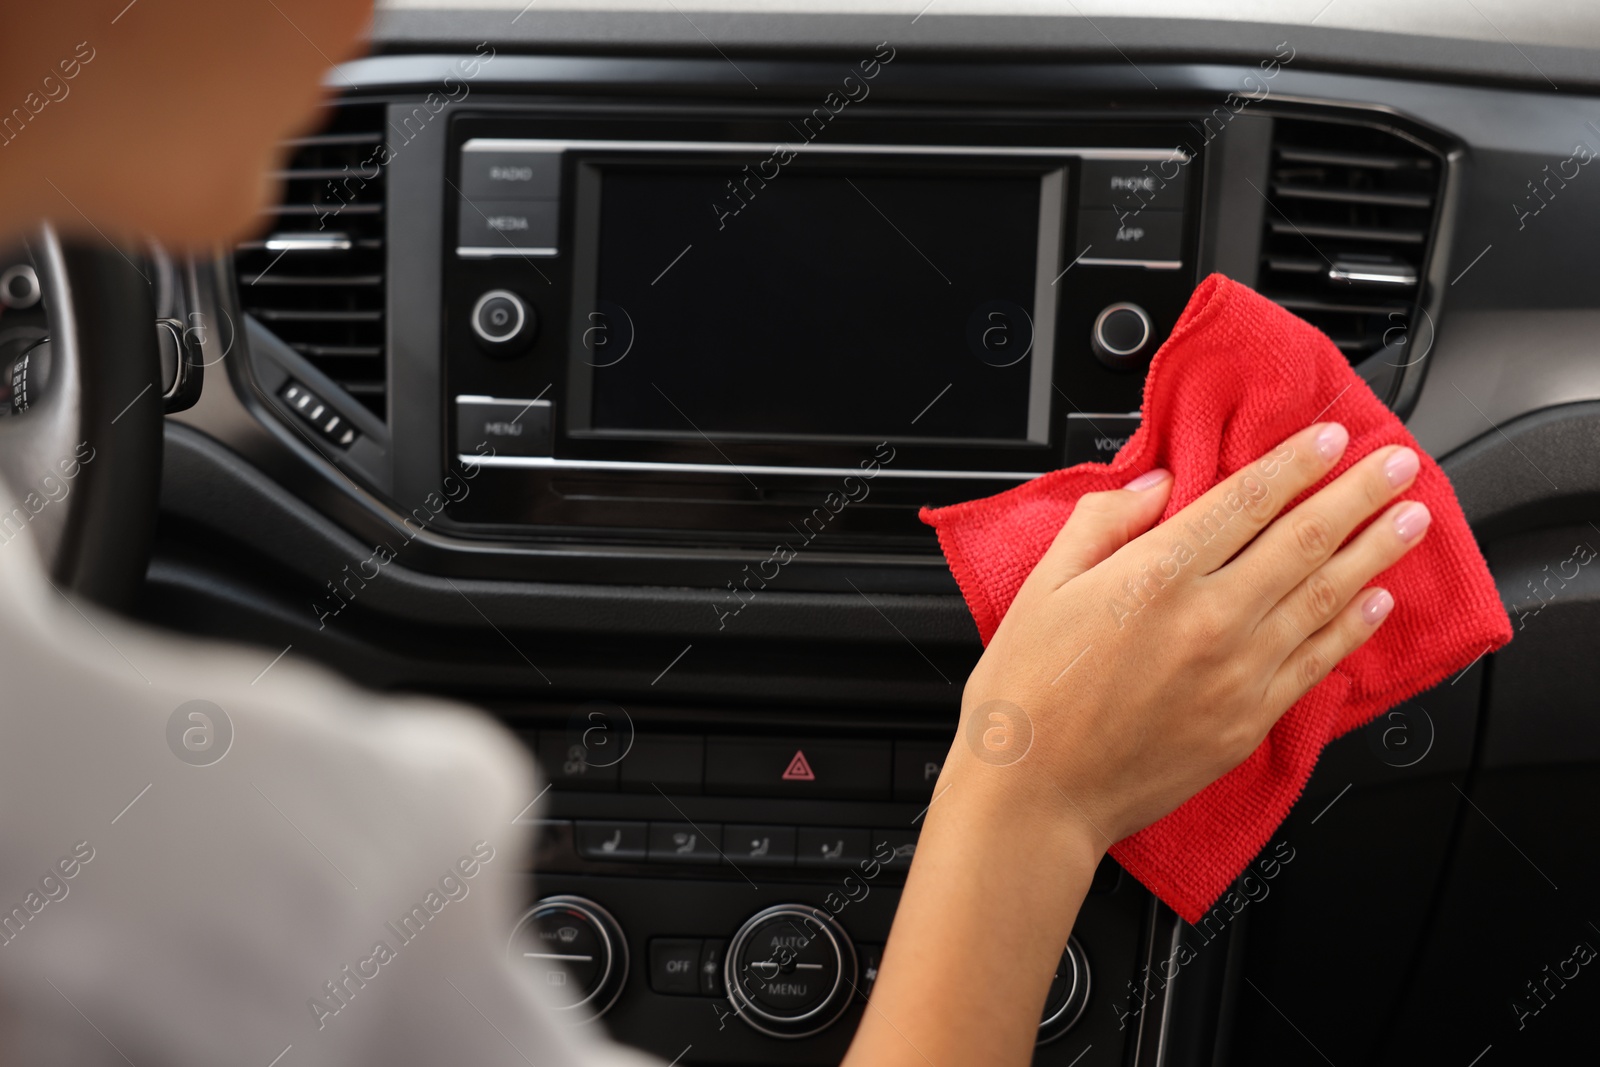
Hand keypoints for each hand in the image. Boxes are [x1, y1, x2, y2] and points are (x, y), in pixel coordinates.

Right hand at [845, 422, 1431, 1066]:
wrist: (1035, 795)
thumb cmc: (1026, 695)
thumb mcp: (1041, 587)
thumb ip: (1101, 524)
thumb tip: (1156, 485)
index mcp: (1154, 577)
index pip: (1245, 501)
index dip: (1294, 463)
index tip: (1330, 438)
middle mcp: (1208, 619)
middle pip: (1302, 539)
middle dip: (1357, 494)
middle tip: (1397, 463)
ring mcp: (1237, 673)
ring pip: (1324, 596)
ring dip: (1374, 552)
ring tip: (1411, 519)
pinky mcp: (1248, 720)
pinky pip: (1316, 662)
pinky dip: (1353, 627)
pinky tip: (1377, 601)